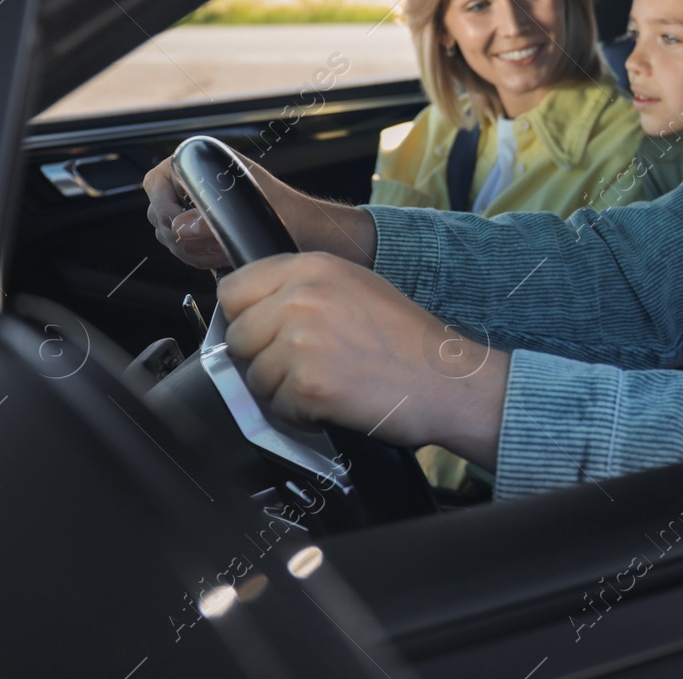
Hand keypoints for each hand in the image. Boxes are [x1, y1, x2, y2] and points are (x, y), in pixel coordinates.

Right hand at [143, 150, 377, 268]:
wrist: (311, 233)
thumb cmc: (293, 214)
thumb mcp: (254, 215)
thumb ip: (215, 223)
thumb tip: (182, 227)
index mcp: (206, 161)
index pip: (157, 182)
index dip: (164, 208)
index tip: (182, 229)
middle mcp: (200, 181)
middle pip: (159, 212)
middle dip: (180, 236)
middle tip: (208, 246)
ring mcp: (200, 205)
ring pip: (169, 234)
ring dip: (190, 250)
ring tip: (219, 251)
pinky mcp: (206, 228)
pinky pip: (184, 247)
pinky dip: (198, 257)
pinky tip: (220, 257)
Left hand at [218, 253, 507, 468]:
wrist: (448, 380)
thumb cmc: (408, 341)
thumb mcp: (356, 287)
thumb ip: (303, 289)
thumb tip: (252, 312)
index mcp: (313, 267)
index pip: (235, 289)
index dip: (246, 317)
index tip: (266, 334)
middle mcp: (302, 297)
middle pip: (237, 337)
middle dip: (262, 359)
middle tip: (304, 367)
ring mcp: (303, 341)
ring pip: (253, 377)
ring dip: (282, 391)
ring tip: (326, 384)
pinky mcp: (308, 384)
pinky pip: (275, 408)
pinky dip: (300, 415)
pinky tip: (333, 403)